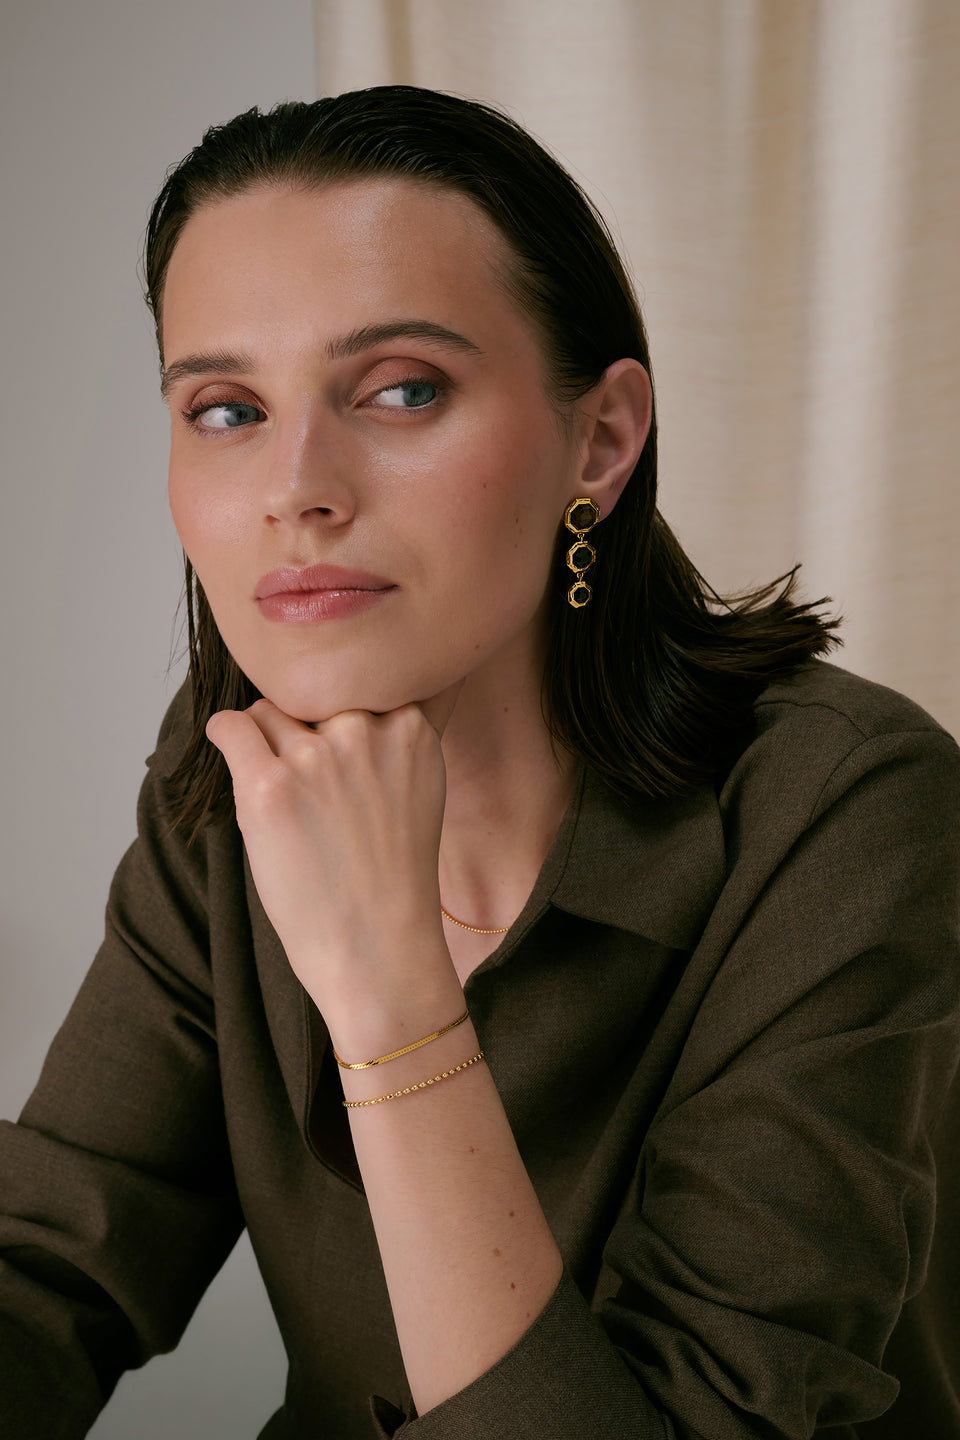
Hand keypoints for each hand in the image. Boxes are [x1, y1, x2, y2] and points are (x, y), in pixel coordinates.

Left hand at [205, 681, 463, 1020]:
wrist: (378, 951)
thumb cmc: (392, 878)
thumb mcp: (422, 788)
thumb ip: (401, 734)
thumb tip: (368, 684)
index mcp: (411, 729)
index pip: (366, 676)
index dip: (345, 709)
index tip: (344, 740)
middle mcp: (367, 731)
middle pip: (314, 692)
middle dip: (307, 726)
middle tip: (314, 786)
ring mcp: (317, 757)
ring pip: (270, 710)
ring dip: (268, 743)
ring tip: (286, 798)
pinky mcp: (268, 786)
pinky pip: (231, 728)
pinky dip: (226, 740)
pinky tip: (238, 766)